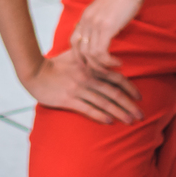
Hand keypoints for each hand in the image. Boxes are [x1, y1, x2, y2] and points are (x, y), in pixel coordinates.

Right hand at [23, 47, 142, 124]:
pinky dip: (99, 115)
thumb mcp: (74, 55)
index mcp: (90, 67)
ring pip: (103, 103)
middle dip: (129, 105)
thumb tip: (108, 58)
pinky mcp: (68, 99)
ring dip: (119, 112)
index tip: (140, 97)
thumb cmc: (55, 64)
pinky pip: (87, 109)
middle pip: (113, 93)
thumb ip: (90, 57)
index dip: (129, 87)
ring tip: (130, 121)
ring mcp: (77, 89)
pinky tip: (109, 122)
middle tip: (141, 115)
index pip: (115, 77)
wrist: (34, 72)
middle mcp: (87, 78)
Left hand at [71, 0, 145, 74]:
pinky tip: (118, 62)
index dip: (79, 55)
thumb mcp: (106, 10)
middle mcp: (85, 21)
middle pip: (77, 50)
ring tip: (113, 69)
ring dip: (101, 66)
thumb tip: (103, 33)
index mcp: (84, 16)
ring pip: (89, 54)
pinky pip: (100, 52)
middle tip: (100, 72)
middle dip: (87, 64)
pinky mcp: (105, 28)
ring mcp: (94, 24)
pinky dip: (108, 62)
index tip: (91, 64)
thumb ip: (100, 21)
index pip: (73, 41)